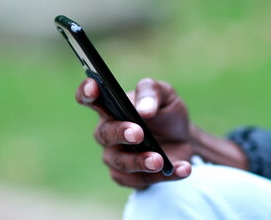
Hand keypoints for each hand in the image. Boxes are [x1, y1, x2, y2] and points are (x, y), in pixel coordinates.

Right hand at [76, 78, 192, 188]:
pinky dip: (164, 176)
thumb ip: (151, 93)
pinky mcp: (129, 178)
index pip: (89, 98)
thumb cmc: (166, 112)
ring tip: (160, 160)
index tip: (93, 89)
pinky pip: (142, 181)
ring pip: (121, 163)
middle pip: (104, 134)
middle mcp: (108, 132)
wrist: (184, 139)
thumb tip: (143, 110)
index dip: (86, 93)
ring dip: (140, 162)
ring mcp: (116, 157)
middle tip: (138, 133)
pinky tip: (183, 168)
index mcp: (111, 106)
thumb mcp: (165, 94)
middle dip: (120, 133)